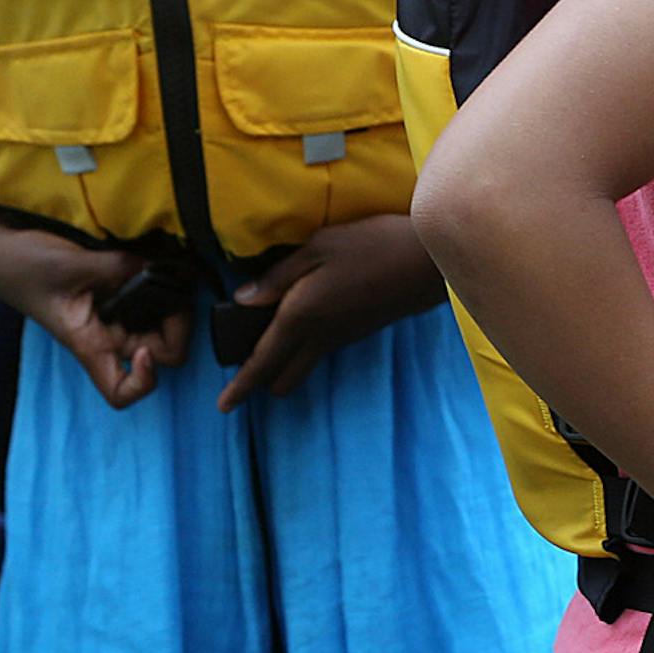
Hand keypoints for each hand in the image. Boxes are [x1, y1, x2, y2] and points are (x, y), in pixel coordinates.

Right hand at [0, 223, 188, 408]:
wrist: (4, 249)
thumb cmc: (23, 266)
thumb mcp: (70, 266)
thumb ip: (117, 269)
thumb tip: (157, 268)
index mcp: (90, 344)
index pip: (122, 392)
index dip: (146, 380)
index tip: (147, 351)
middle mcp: (108, 337)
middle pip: (162, 352)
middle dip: (177, 324)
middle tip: (174, 286)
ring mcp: (116, 318)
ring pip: (164, 325)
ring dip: (173, 303)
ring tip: (165, 271)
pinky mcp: (120, 295)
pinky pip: (154, 299)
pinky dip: (163, 286)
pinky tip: (158, 265)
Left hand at [215, 215, 445, 412]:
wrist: (430, 262)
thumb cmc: (373, 246)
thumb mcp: (318, 248)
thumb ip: (278, 275)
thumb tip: (243, 298)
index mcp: (302, 315)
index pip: (263, 359)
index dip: (241, 385)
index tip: (223, 406)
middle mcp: (321, 334)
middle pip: (285, 373)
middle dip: (262, 381)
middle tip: (241, 380)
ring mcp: (344, 335)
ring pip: (304, 364)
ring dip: (284, 365)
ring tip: (266, 354)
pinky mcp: (360, 330)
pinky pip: (321, 350)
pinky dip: (304, 349)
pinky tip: (301, 328)